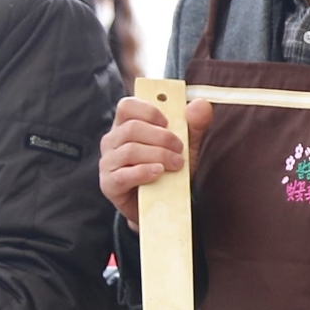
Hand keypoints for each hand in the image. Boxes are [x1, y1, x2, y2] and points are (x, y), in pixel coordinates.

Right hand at [99, 96, 213, 229]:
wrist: (163, 205)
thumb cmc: (169, 169)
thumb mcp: (186, 146)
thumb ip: (194, 125)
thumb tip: (201, 104)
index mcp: (126, 125)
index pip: (127, 106)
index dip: (149, 111)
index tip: (168, 123)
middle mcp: (112, 141)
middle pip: (131, 128)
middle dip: (161, 137)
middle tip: (179, 149)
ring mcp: (108, 162)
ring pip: (130, 150)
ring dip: (159, 155)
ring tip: (177, 164)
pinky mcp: (109, 184)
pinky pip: (124, 174)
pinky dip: (144, 172)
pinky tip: (159, 172)